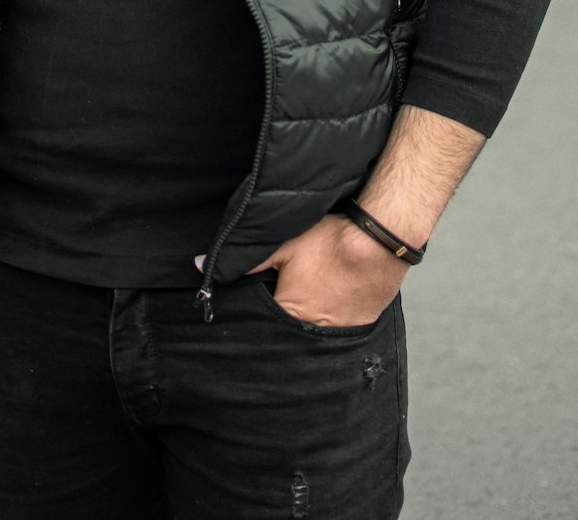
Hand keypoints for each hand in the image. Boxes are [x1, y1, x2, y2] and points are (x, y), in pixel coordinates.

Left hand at [246, 213, 408, 327]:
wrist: (378, 242)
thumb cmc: (331, 242)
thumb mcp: (285, 246)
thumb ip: (247, 261)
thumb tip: (200, 265)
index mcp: (289, 313)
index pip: (263, 325)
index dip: (259, 313)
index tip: (261, 301)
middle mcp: (312, 332)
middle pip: (289, 333)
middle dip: (284, 322)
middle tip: (291, 296)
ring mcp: (339, 334)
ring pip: (314, 335)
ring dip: (310, 323)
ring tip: (314, 299)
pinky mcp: (360, 329)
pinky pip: (340, 333)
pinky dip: (334, 320)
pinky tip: (334, 302)